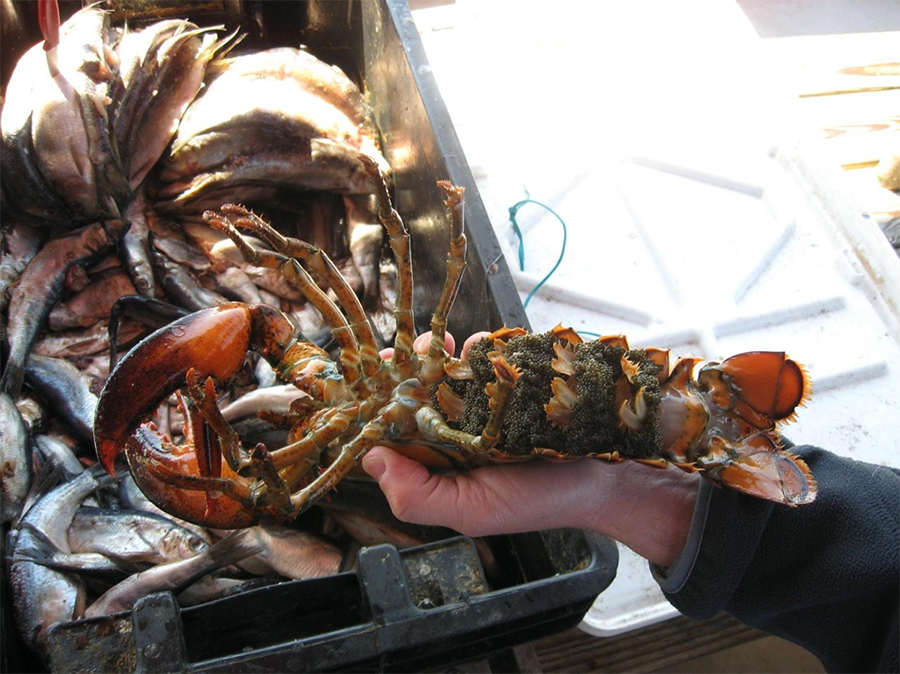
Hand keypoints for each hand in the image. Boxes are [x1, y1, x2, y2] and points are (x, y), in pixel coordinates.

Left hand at [365, 331, 699, 566]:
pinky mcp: (513, 381)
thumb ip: (416, 496)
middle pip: (417, 391)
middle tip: (405, 352)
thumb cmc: (536, 501)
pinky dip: (479, 346)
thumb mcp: (471, 512)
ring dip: (439, 352)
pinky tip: (478, 343)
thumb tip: (371, 459)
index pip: (396, 430)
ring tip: (442, 343)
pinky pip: (487, 356)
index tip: (371, 381)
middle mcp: (457, 429)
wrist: (604, 479)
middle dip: (408, 368)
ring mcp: (485, 402)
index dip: (380, 405)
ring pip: (448, 369)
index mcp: (439, 461)